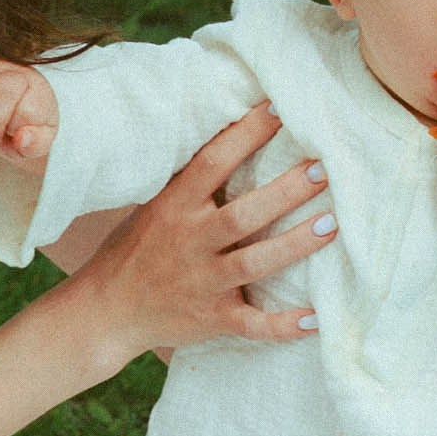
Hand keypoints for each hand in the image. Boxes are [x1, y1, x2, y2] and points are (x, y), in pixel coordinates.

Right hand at [63, 101, 332, 372]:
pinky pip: (253, 324)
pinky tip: (316, 318)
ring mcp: (201, 284)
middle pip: (242, 215)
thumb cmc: (135, 250)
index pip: (212, 164)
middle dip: (285, 192)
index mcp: (173, 208)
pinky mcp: (212, 319)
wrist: (106, 312)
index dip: (246, 135)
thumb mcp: (153, 207)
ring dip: (294, 245)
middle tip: (322, 168)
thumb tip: (235, 135)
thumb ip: (190, 182)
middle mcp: (189, 243)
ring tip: (330, 225)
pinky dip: (283, 326)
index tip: (279, 109)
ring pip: (254, 264)